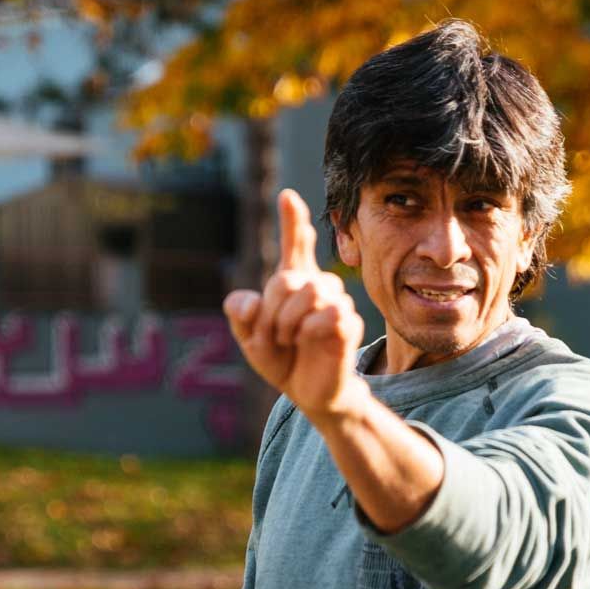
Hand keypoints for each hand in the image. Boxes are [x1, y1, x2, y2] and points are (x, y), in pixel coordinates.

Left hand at [224, 190, 366, 418]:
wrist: (306, 391)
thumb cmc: (282, 358)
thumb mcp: (248, 337)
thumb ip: (240, 314)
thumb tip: (250, 300)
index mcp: (293, 283)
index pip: (295, 245)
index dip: (292, 221)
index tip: (287, 197)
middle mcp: (317, 286)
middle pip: (287, 278)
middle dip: (270, 311)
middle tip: (271, 335)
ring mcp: (336, 303)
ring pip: (310, 292)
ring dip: (287, 322)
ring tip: (288, 340)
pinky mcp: (349, 324)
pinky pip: (329, 314)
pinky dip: (309, 330)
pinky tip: (308, 341)